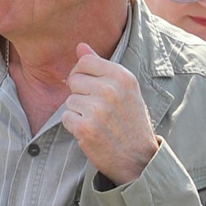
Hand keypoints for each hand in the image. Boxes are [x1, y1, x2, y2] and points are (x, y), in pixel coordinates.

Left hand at [63, 43, 156, 186]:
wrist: (139, 159)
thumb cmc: (130, 122)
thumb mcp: (124, 90)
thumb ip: (101, 66)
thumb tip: (80, 46)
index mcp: (122, 77)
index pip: (85, 62)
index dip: (82, 74)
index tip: (90, 87)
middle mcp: (110, 90)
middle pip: (74, 80)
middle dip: (80, 94)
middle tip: (97, 110)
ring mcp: (97, 109)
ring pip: (69, 100)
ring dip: (78, 112)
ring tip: (97, 122)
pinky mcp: (86, 128)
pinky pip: (66, 118)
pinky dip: (74, 126)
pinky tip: (91, 132)